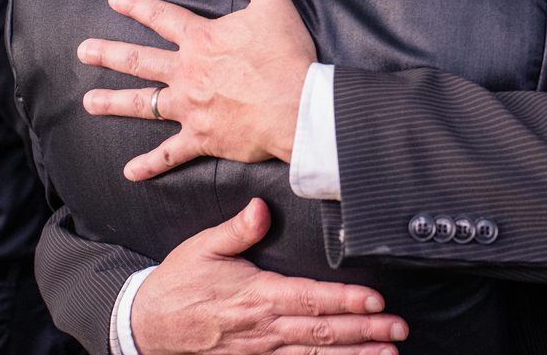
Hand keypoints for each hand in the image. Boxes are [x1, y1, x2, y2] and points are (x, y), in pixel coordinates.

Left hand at [80, 0, 316, 179]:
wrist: (296, 107)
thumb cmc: (286, 57)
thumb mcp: (275, 7)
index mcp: (201, 40)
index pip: (162, 17)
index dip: (137, 5)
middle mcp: (187, 72)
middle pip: (140, 60)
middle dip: (108, 54)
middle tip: (82, 50)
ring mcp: (190, 107)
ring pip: (144, 104)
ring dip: (113, 103)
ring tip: (88, 102)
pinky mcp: (202, 138)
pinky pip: (170, 154)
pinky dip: (150, 165)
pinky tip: (129, 172)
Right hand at [131, 198, 406, 354]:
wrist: (147, 326)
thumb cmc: (179, 282)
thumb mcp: (203, 247)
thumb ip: (238, 228)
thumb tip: (262, 206)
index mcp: (257, 295)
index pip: (311, 298)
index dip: (346, 301)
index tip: (376, 301)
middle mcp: (264, 327)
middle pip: (323, 331)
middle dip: (365, 331)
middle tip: (399, 329)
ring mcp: (260, 351)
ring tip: (388, 354)